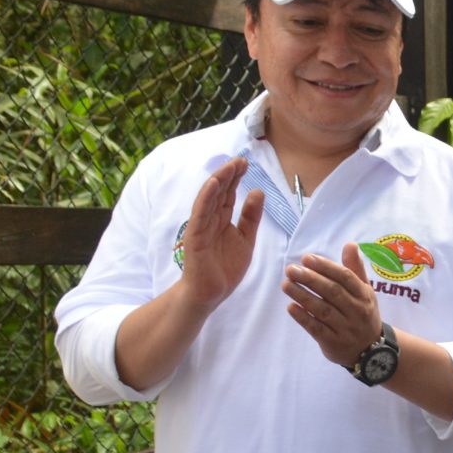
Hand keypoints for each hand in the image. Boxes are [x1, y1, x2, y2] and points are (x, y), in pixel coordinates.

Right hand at [180, 157, 262, 308]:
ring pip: (210, 199)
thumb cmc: (225, 269)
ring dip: (219, 181)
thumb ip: (251, 217)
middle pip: (220, 193)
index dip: (236, 178)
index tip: (246, 163)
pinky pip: (200, 214)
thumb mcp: (246, 240)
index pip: (229, 195)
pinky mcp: (195, 236)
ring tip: (229, 166)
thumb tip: (258, 192)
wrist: (210, 293)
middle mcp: (211, 220)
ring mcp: (201, 227)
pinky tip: (213, 184)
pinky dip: (206, 198)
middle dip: (230, 175)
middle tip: (241, 159)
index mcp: (222, 221)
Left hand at [283, 247, 384, 367]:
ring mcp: (346, 328)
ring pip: (322, 310)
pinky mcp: (334, 343)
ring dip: (302, 296)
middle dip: (310, 279)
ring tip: (286, 285)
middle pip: (332, 292)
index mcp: (364, 295)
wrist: (370, 351)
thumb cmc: (362, 314)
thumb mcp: (365, 291)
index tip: (306, 258)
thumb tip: (350, 244)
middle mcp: (357, 311)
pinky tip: (291, 307)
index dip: (324, 266)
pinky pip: (317, 329)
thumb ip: (355, 269)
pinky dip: (303, 318)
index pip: (344, 277)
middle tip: (291, 270)